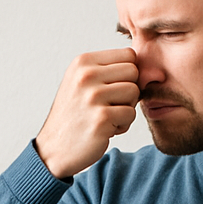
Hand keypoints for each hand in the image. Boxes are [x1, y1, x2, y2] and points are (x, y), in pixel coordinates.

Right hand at [34, 49, 138, 179]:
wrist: (54, 149)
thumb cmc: (75, 115)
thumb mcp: (82, 82)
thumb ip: (108, 70)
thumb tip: (149, 67)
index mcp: (82, 62)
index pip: (128, 54)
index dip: (127, 74)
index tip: (112, 89)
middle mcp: (86, 76)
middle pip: (134, 72)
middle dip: (129, 90)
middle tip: (111, 105)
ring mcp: (93, 97)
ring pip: (134, 92)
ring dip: (126, 108)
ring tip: (107, 117)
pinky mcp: (101, 118)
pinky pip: (130, 114)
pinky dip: (122, 125)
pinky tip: (105, 129)